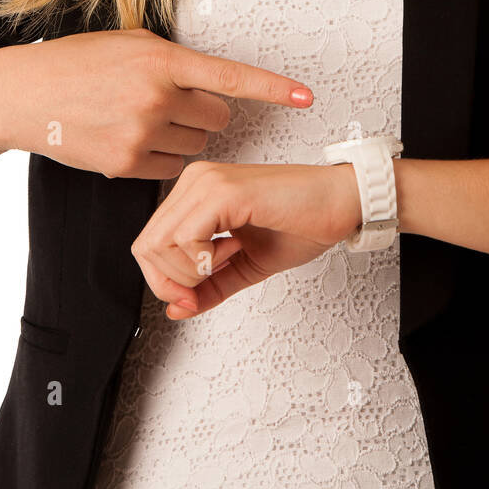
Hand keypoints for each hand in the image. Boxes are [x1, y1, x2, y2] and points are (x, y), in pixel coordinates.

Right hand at [0, 27, 314, 179]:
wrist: (23, 95)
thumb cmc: (79, 62)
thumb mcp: (129, 43)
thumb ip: (172, 58)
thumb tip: (210, 79)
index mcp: (162, 60)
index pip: (231, 76)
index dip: (273, 89)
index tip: (306, 98)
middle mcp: (156, 96)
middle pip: (219, 118)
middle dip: (206, 113)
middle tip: (174, 104)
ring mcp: (141, 133)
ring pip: (198, 145)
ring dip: (184, 136)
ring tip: (144, 118)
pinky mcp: (126, 164)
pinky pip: (171, 168)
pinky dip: (162, 158)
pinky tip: (132, 139)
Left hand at [130, 158, 362, 319]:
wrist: (343, 202)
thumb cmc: (304, 221)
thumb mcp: (246, 264)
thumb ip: (209, 286)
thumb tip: (176, 308)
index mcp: (197, 190)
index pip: (149, 243)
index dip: (164, 282)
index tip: (193, 296)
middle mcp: (196, 180)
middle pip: (146, 246)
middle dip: (172, 283)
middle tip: (205, 288)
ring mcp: (207, 182)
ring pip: (158, 245)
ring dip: (190, 271)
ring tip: (228, 259)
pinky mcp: (224, 192)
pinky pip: (185, 239)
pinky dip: (203, 260)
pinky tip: (233, 250)